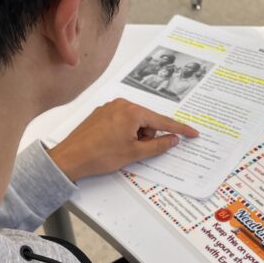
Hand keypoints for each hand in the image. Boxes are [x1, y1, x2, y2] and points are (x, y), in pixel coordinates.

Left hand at [48, 98, 198, 181]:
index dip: (179, 129)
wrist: (71, 158)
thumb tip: (172, 140)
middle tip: (137, 150)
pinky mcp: (101, 114)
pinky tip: (115, 144)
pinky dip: (125, 132)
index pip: (163, 121)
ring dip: (136, 135)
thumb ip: (158, 146)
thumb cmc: (100, 155)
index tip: (192, 133)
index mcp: (133, 112)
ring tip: (122, 149)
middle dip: (149, 136)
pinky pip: (122, 121)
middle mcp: (122, 104)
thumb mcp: (134, 153)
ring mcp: (110, 107)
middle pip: (147, 120)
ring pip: (134, 121)